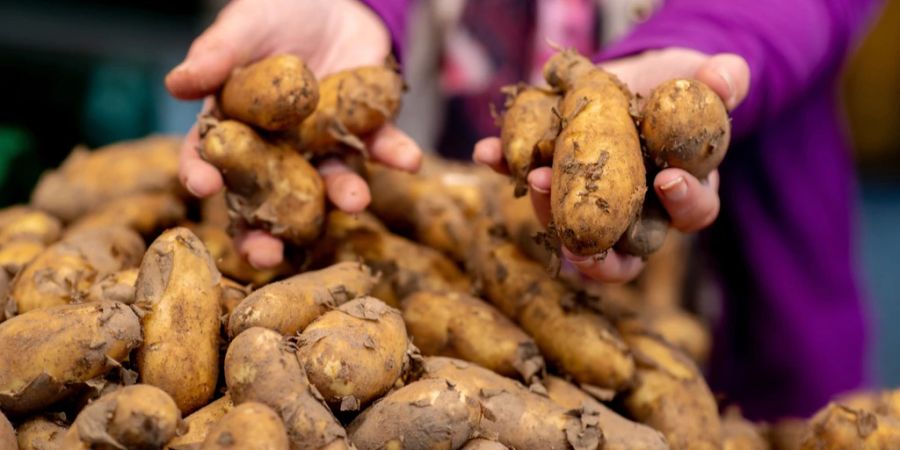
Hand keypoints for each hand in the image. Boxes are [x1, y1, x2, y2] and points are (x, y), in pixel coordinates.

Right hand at [166, 0, 421, 268]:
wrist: (338, 0)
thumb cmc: (278, 12)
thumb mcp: (246, 25)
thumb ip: (217, 54)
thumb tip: (176, 83)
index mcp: (238, 125)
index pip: (212, 156)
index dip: (203, 174)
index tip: (202, 188)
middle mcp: (280, 148)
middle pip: (268, 197)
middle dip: (268, 231)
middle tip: (267, 256)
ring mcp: (324, 144)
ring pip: (330, 181)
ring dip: (343, 195)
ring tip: (354, 201)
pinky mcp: (366, 131)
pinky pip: (381, 148)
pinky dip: (395, 154)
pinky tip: (409, 160)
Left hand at [474, 48, 749, 282]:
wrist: (633, 77)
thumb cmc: (678, 88)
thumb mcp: (702, 79)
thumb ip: (722, 81)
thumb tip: (729, 76)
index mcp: (681, 194)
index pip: (690, 213)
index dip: (683, 202)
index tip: (668, 179)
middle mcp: (634, 212)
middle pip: (621, 248)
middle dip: (598, 243)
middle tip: (581, 239)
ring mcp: (588, 201)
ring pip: (569, 224)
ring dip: (548, 207)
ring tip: (534, 178)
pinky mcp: (550, 177)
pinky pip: (526, 179)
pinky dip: (505, 166)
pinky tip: (489, 153)